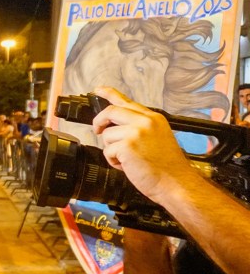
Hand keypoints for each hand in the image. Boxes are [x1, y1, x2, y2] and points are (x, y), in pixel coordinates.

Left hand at [92, 86, 192, 201]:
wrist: (176, 183)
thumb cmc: (167, 166)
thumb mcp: (158, 137)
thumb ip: (140, 127)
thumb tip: (116, 125)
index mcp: (153, 118)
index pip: (127, 101)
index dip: (109, 93)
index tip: (97, 90)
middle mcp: (145, 122)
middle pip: (110, 112)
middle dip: (99, 122)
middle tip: (97, 129)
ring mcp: (135, 132)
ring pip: (107, 135)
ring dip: (112, 149)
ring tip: (128, 159)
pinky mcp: (126, 145)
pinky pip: (107, 151)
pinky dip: (113, 161)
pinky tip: (128, 166)